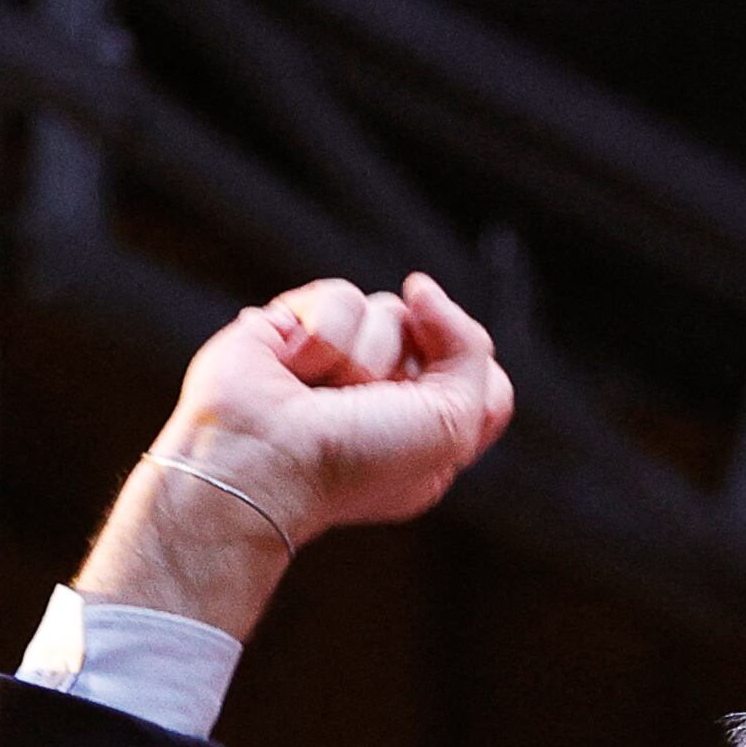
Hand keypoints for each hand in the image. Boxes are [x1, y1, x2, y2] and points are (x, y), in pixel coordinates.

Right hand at [74, 272, 516, 639]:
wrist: (261, 458)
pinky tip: (291, 366)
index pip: (484, 379)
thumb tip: (420, 287)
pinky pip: (340, 296)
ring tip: (320, 389)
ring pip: (387, 309)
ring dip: (360, 355)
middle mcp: (386, 396)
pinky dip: (322, 334)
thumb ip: (471, 351)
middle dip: (402, 367)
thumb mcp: (452, 423)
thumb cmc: (357, 459)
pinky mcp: (297, 327)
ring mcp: (340, 359)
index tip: (424, 402)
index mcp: (428, 435)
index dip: (465, 377)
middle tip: (362, 405)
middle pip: (435, 334)